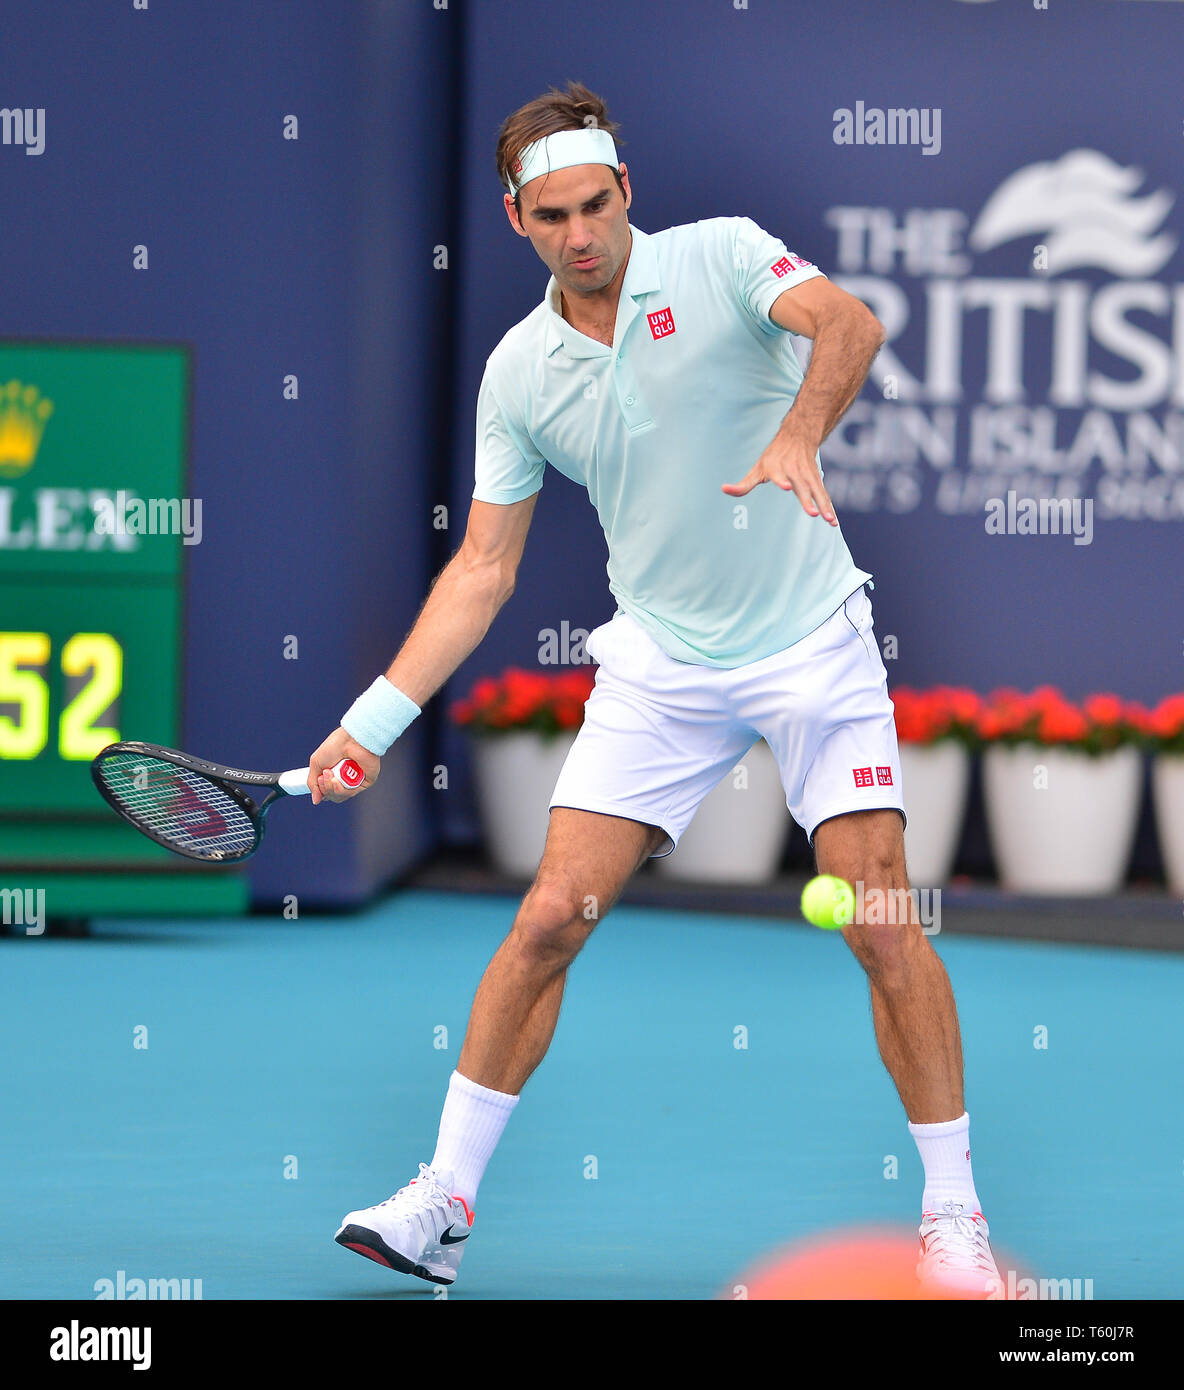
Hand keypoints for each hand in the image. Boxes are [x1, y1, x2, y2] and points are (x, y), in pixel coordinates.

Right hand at [307, 728, 379, 804]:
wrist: (350, 739)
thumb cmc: (334, 746)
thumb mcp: (316, 764)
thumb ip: (313, 783)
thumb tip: (316, 801)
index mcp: (334, 775)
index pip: (326, 792)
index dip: (321, 790)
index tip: (319, 778)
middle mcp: (345, 780)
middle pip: (332, 796)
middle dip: (325, 788)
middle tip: (324, 775)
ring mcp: (355, 781)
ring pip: (341, 796)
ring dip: (331, 788)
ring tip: (330, 774)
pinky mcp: (365, 782)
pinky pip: (351, 793)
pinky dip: (342, 789)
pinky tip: (337, 780)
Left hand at [721, 427, 836, 524]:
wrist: (798, 436)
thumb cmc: (774, 457)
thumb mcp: (757, 468)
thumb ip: (743, 484)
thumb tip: (724, 489)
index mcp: (777, 468)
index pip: (779, 475)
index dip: (782, 480)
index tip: (787, 487)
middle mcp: (794, 470)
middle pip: (802, 486)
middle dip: (807, 499)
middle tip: (812, 513)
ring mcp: (807, 474)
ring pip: (816, 492)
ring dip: (823, 506)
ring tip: (829, 520)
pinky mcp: (816, 479)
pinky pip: (823, 495)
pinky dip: (829, 507)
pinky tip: (833, 522)